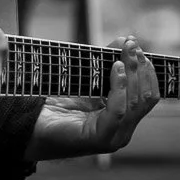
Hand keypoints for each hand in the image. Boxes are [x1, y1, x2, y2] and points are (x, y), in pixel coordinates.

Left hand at [24, 35, 159, 160]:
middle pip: (144, 98)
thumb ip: (106, 63)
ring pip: (134, 104)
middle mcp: (123, 131)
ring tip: (124, 54)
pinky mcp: (99, 139)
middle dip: (139, 68)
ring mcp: (113, 137)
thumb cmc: (57, 104)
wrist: (31, 125)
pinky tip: (115, 69)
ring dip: (131, 74)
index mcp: (124, 119)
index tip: (135, 44)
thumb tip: (125, 40)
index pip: (149, 95)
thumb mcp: (87, 81)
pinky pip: (117, 111)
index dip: (146, 69)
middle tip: (131, 44)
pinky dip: (119, 88)